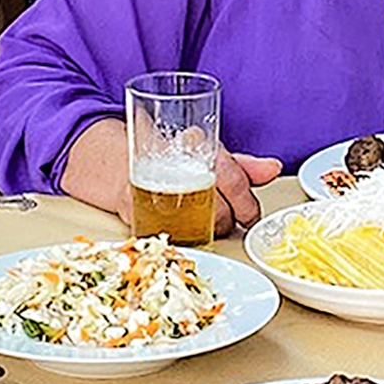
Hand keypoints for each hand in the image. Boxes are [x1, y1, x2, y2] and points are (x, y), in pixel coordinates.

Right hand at [59, 119, 279, 235]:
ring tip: (207, 225)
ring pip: (195, 226)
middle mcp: (175, 167)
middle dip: (229, 220)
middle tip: (231, 221)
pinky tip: (182, 232)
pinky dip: (177, 237)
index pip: (233, 179)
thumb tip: (274, 168)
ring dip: (207, 231)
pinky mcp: (131, 211)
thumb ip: (242, 165)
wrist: (108, 157)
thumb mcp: (206, 154)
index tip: (252, 216)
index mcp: (197, 146)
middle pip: (217, 209)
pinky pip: (164, 235)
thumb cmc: (165, 158)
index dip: (247, 203)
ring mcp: (151, 190)